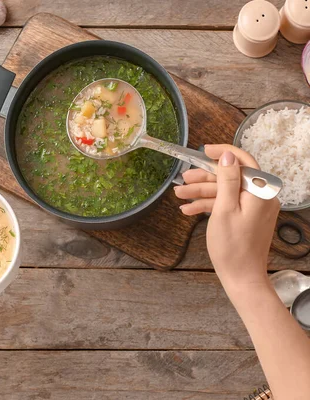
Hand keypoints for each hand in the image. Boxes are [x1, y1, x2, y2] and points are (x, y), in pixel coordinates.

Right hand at [174, 144, 279, 292]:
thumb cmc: (232, 246)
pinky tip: (188, 210)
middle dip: (204, 178)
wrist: (241, 276)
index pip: (243, 161)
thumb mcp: (224, 209)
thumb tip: (227, 155)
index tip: (203, 150)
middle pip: (230, 177)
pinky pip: (227, 204)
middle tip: (182, 180)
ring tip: (179, 195)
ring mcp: (254, 207)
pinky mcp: (247, 217)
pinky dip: (209, 205)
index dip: (223, 153)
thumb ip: (227, 180)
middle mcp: (261, 196)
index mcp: (260, 191)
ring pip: (225, 191)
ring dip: (201, 193)